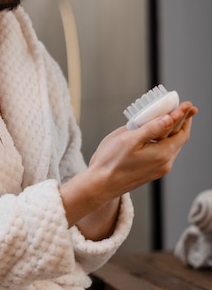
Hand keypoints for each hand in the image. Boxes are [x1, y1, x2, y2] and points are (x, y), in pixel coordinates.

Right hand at [60, 101, 196, 232]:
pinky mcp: (151, 171)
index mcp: (161, 154)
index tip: (187, 104)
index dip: (185, 116)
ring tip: (172, 117)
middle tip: (185, 107)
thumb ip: (151, 128)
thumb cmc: (110, 162)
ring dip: (174, 130)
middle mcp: (164, 164)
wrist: (100, 185)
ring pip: (172, 146)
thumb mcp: (129, 140)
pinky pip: (164, 152)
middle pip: (179, 139)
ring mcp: (158, 169)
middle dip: (182, 122)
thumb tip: (169, 119)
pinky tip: (158, 133)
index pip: (181, 132)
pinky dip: (165, 139)